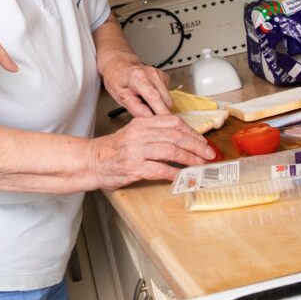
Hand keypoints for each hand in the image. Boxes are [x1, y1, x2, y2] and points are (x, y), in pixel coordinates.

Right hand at [87, 114, 215, 188]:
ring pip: (171, 151)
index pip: (174, 123)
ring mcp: (136, 150)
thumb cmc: (114, 149)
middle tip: (208, 155)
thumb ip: (155, 132)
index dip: (192, 133)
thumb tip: (183, 139)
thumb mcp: (134, 132)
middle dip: (196, 146)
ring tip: (199, 165)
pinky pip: (159, 169)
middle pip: (176, 136)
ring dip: (189, 159)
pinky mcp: (134, 167)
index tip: (203, 142)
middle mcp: (140, 134)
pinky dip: (174, 173)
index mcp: (142, 123)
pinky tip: (182, 176)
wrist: (92, 160)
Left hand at [102, 56, 171, 116]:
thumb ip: (134, 107)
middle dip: (160, 112)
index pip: (155, 98)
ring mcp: (159, 74)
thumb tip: (148, 117)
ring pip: (168, 98)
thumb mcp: (119, 95)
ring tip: (146, 104)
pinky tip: (150, 96)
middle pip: (165, 100)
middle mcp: (152, 74)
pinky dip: (161, 98)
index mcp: (139, 78)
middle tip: (148, 116)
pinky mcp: (164, 76)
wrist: (119, 64)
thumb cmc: (116, 78)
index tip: (163, 124)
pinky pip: (167, 93)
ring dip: (160, 105)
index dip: (161, 114)